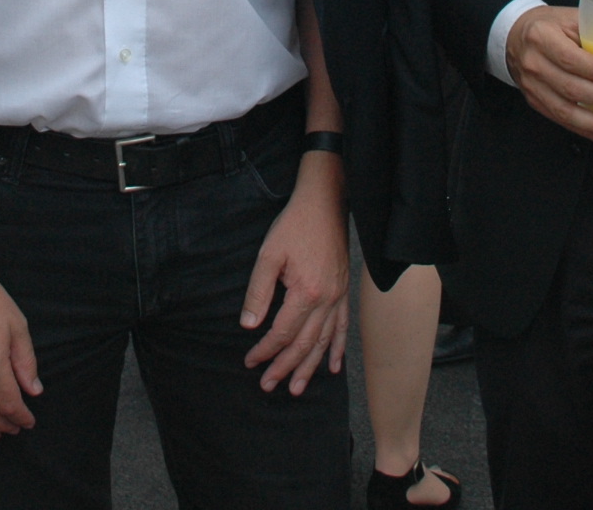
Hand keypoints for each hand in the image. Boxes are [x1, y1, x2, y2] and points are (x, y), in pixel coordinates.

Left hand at [240, 151, 349, 394]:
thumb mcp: (268, 254)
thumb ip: (258, 292)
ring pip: (324, 341)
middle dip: (285, 367)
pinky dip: (338, 349)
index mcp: (306, 291)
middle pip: (305, 343)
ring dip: (310, 367)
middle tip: (269, 386)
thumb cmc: (294, 226)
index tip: (250, 361)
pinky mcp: (343, 291)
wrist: (324, 203)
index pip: (283, 332)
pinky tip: (334, 366)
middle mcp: (326, 299)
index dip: (265, 350)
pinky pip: (342, 327)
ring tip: (297, 388)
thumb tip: (249, 325)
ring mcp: (339, 296)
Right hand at [505, 5, 592, 146]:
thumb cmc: (547, 26)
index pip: (569, 58)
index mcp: (542, 37)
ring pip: (564, 111)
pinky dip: (586, 132)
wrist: (514, 36)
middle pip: (570, 87)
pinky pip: (561, 121)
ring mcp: (533, 86)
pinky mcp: (536, 102)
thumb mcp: (569, 18)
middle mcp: (534, 63)